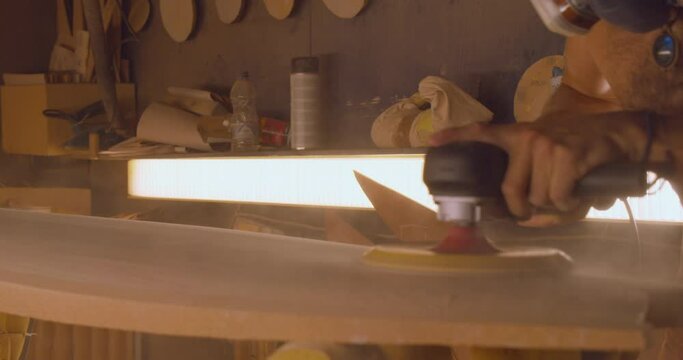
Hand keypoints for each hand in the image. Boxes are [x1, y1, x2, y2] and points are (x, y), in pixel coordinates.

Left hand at [430, 112, 646, 226]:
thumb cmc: (583, 148)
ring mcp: (545, 146)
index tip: (431, 141)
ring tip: (569, 197)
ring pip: (538, 198)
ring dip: (555, 207)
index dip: (455, 137)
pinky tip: (578, 195)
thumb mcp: (551, 149)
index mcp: (519, 134)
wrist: (621, 134)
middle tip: (540, 208)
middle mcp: (527, 138)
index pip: (481, 132)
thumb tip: (523, 215)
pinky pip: (558, 196)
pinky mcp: (566, 156)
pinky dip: (569, 204)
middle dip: (524, 209)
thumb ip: (532, 175)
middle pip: (511, 192)